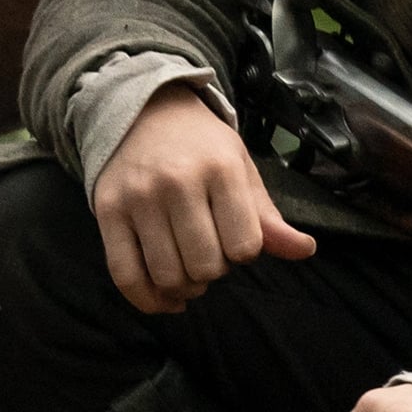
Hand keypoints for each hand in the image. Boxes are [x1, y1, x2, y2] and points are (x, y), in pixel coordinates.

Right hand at [90, 86, 316, 313]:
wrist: (143, 112)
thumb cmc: (200, 147)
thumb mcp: (241, 169)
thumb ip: (268, 217)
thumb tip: (304, 250)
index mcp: (220, 169)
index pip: (244, 246)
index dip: (244, 254)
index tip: (234, 238)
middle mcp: (177, 182)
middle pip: (205, 266)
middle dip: (212, 271)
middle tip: (208, 253)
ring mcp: (138, 197)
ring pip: (167, 274)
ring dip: (184, 286)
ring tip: (186, 270)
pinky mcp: (107, 210)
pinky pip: (124, 273)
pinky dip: (146, 298)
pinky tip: (163, 299)